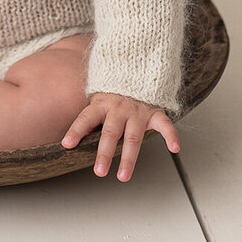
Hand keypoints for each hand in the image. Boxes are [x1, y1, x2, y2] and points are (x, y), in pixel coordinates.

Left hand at [61, 92, 179, 181]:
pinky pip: (165, 124)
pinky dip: (171, 135)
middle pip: (110, 133)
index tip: (67, 144)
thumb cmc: (114, 87)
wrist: (136, 65)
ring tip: (123, 176)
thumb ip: (89, 116)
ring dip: (129, 158)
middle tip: (99, 172)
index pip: (86, 118)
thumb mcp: (97, 96)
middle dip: (104, 153)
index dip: (76, 130)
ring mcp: (138, 111)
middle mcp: (119, 109)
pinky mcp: (154, 111)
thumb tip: (69, 138)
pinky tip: (174, 148)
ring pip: (133, 137)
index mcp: (101, 104)